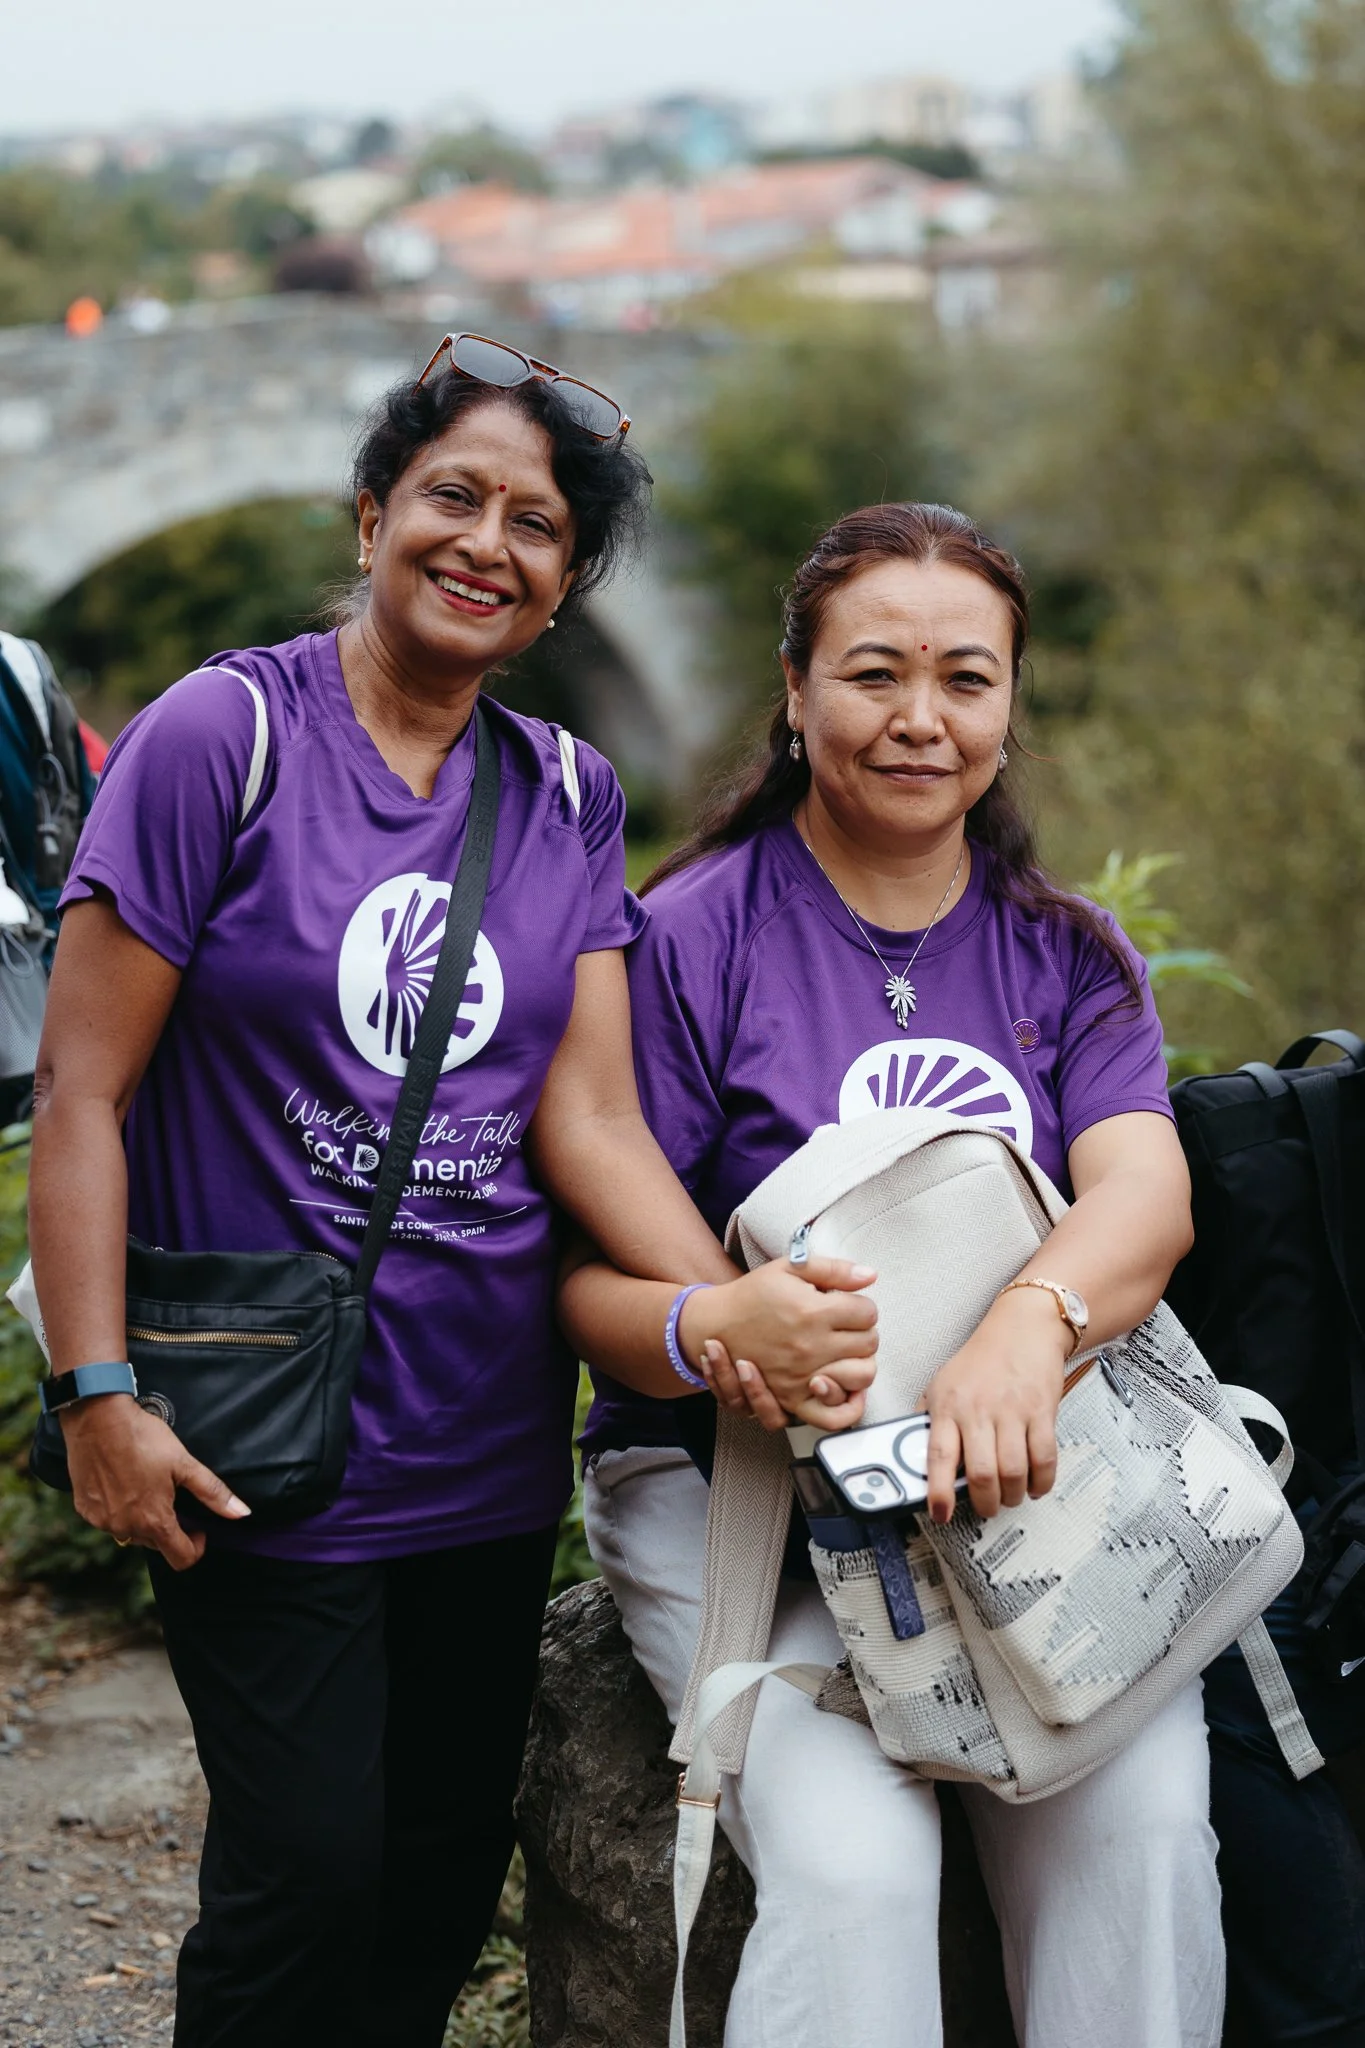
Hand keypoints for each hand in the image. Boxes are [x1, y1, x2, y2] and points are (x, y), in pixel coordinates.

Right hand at [60, 1394, 250, 1568]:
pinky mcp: (85, 1510)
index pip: (181, 1558)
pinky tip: (123, 1483)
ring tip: (147, 1485)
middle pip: (157, 1544)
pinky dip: (119, 1509)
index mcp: (154, 1521)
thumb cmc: (143, 1438)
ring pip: (132, 1533)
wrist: (97, 1418)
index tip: (199, 1526)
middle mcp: (126, 1529)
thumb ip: (213, 1493)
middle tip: (173, 1495)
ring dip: (143, 1518)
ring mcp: (102, 1521)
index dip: (196, 1546)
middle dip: (170, 1527)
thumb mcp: (184, 1463)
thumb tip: (242, 1514)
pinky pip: (108, 1520)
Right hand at [678, 1257, 876, 1432]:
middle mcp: (811, 1347)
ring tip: (848, 1351)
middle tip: (848, 1326)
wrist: (717, 1324)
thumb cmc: (753, 1294)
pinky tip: (845, 1385)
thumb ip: (834, 1269)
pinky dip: (848, 1404)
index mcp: (813, 1312)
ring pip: (862, 1375)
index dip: (862, 1306)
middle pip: (869, 1343)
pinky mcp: (793, 1398)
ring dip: (861, 1362)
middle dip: (863, 1331)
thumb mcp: (790, 1268)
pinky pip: (834, 1415)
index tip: (849, 1305)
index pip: (868, 1313)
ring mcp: (803, 1376)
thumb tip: (870, 1276)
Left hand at [922, 1289, 1069, 1523]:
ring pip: (1014, 1472)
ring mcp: (1012, 1411)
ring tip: (1009, 1497)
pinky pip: (1044, 1459)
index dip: (939, 1492)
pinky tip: (1035, 1485)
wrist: (1023, 1329)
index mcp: (948, 1405)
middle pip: (982, 1473)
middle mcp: (979, 1410)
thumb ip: (930, 1419)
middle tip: (986, 1508)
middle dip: (985, 1503)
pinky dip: (1041, 1482)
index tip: (940, 1514)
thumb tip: (916, 1457)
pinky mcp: (1042, 1412)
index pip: (938, 1455)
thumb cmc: (982, 1359)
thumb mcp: (943, 1383)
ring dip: (1012, 1496)